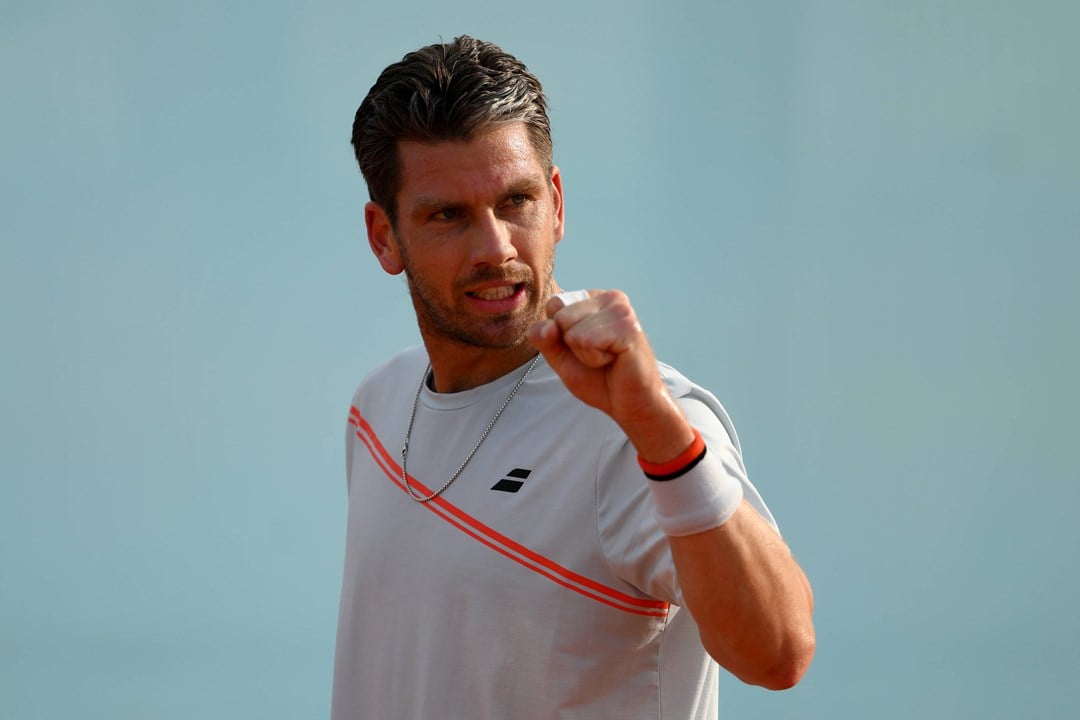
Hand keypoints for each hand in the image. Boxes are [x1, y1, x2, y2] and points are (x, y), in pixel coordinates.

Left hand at [527, 290, 693, 459]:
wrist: (628, 403)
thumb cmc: (598, 379)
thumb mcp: (560, 357)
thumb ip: (544, 338)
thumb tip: (548, 326)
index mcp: (594, 299)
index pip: (553, 306)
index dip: (560, 336)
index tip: (585, 347)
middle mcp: (609, 298)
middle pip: (561, 316)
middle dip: (572, 345)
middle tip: (599, 355)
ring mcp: (621, 309)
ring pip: (573, 330)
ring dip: (585, 354)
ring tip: (608, 358)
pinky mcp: (628, 326)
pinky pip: (587, 341)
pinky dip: (595, 359)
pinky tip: (615, 359)